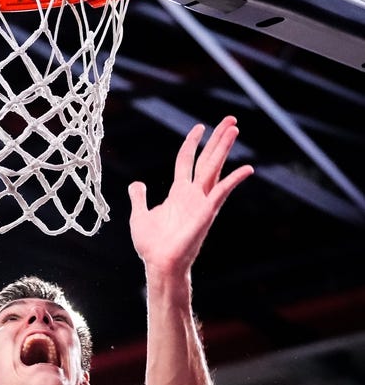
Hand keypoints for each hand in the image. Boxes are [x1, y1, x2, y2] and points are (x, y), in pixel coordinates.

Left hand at [128, 116, 253, 277]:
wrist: (158, 264)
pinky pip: (222, 193)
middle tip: (231, 120)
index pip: (187, 160)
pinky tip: (247, 169)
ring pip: (215, 169)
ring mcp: (201, 202)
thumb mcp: (140, 215)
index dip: (192, 143)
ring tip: (234, 128)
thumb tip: (137, 184)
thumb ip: (139, 198)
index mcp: (178, 193)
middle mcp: (193, 194)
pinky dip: (233, 180)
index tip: (199, 127)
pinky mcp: (206, 213)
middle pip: (208, 160)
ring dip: (224, 148)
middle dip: (218, 140)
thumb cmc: (151, 245)